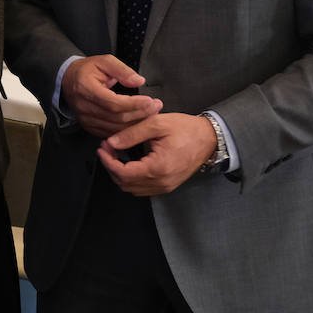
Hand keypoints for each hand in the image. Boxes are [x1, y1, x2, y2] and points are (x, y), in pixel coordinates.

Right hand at [61, 55, 163, 138]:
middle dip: (139, 114)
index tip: (150, 101)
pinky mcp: (88, 126)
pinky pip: (110, 132)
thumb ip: (122, 70)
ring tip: (150, 115)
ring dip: (135, 123)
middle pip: (116, 117)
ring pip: (115, 128)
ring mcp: (85, 119)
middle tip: (156, 107)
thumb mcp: (104, 61)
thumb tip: (139, 80)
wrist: (68, 80)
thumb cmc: (87, 70)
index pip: (113, 102)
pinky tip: (137, 122)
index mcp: (86, 88)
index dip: (134, 104)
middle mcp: (84, 106)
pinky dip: (125, 130)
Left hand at [97, 112, 216, 195]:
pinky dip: (131, 179)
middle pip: (125, 184)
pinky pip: (143, 189)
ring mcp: (165, 186)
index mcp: (158, 167)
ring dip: (120, 174)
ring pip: (133, 189)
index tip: (103, 147)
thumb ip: (132, 134)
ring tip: (115, 154)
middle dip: (111, 166)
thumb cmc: (186, 129)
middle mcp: (162, 182)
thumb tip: (112, 142)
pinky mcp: (167, 185)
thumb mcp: (157, 124)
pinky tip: (128, 163)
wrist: (209, 138)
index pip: (123, 173)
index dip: (108, 161)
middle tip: (107, 148)